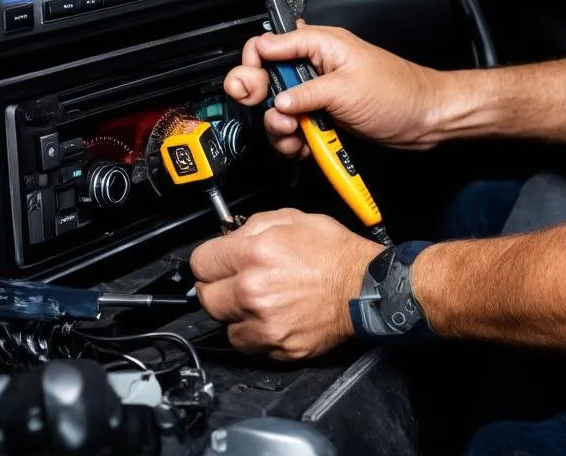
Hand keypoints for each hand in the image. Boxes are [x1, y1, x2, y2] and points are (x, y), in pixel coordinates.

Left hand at [189, 208, 381, 359]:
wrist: (365, 287)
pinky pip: (246, 343)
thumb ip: (255, 225)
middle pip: (206, 297)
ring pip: (223, 324)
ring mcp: (264, 323)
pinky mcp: (276, 347)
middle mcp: (253, 291)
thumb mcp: (295, 219)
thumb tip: (231, 237)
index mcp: (256, 254)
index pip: (200, 262)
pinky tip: (271, 316)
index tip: (217, 261)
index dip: (211, 258)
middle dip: (217, 286)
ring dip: (235, 312)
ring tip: (259, 299)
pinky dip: (253, 332)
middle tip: (236, 280)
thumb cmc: (335, 252)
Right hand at [224, 25, 447, 154]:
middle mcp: (316, 66)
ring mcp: (319, 93)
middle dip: (265, 102)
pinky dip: (294, 140)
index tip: (253, 89)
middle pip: (267, 79)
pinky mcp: (324, 115)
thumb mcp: (345, 89)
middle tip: (277, 117)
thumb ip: (305, 92)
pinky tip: (306, 146)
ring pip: (278, 109)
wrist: (424, 120)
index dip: (254, 64)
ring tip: (297, 136)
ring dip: (280, 127)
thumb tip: (275, 99)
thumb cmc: (398, 93)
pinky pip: (294, 128)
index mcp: (321, 45)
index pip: (269, 44)